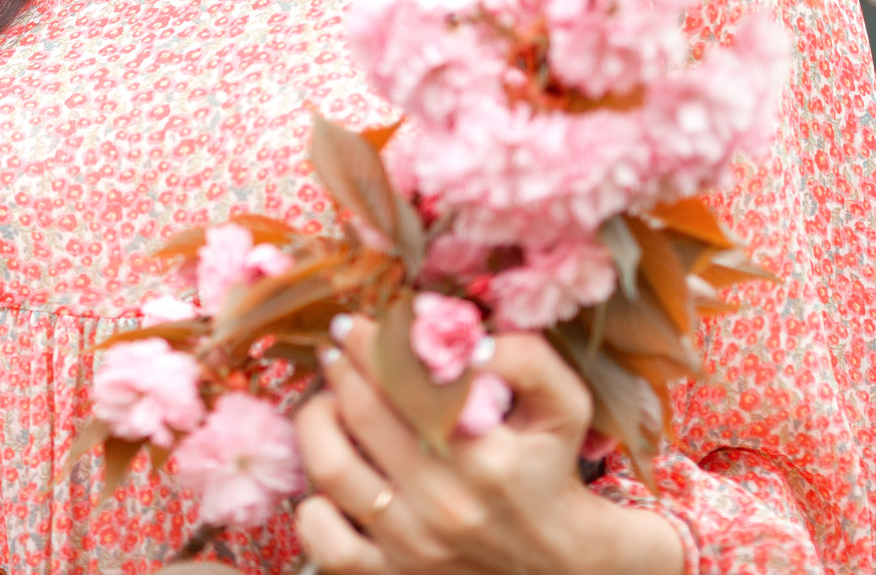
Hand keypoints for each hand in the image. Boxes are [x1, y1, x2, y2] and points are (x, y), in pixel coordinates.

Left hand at [292, 320, 685, 574]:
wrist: (559, 561)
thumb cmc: (550, 469)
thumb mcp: (564, 407)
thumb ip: (527, 359)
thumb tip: (464, 339)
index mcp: (488, 458)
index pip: (408, 381)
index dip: (371, 342)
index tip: (355, 324)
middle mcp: (446, 503)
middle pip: (363, 413)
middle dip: (341, 367)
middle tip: (336, 346)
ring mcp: (414, 546)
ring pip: (330, 468)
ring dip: (315, 420)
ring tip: (325, 400)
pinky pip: (326, 543)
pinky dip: (311, 509)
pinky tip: (324, 481)